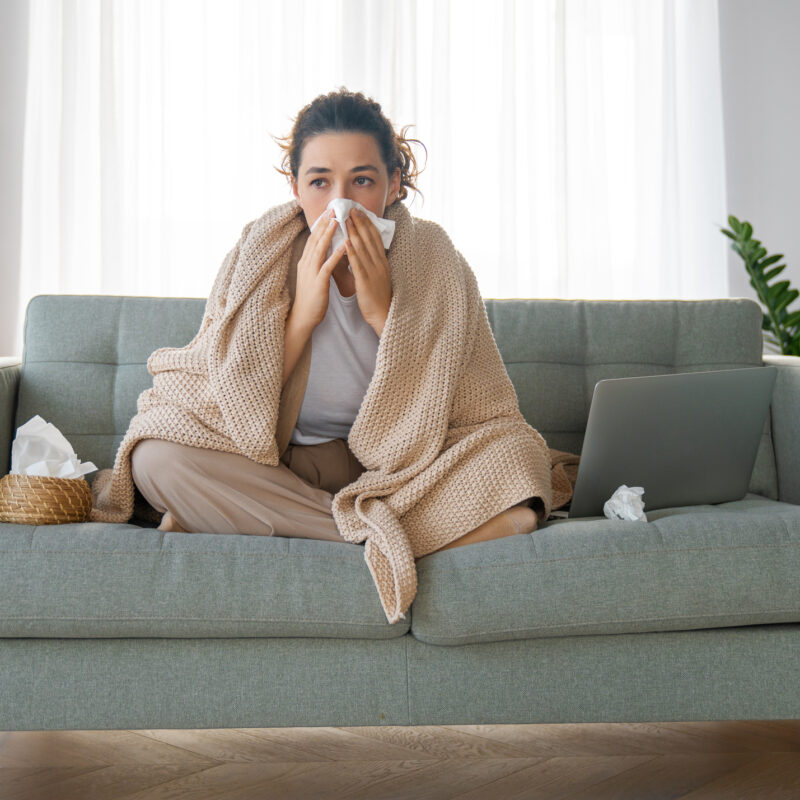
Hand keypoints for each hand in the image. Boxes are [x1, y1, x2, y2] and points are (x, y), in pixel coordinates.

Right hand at [292, 208, 346, 329]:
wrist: (303, 317)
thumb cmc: (311, 298)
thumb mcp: (313, 276)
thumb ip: (317, 262)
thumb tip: (325, 250)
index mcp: (306, 261)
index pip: (313, 238)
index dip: (320, 224)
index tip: (328, 212)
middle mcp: (306, 264)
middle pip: (315, 239)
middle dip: (324, 223)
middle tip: (333, 209)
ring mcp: (311, 272)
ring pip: (320, 249)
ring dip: (329, 234)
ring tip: (337, 221)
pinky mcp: (318, 283)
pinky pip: (327, 266)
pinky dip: (335, 255)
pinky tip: (343, 247)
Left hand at [345, 208, 392, 335]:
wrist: (383, 314)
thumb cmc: (378, 296)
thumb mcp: (377, 275)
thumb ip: (371, 262)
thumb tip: (362, 250)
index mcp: (382, 261)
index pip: (375, 238)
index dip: (367, 223)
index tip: (360, 211)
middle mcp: (379, 263)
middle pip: (369, 239)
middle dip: (360, 222)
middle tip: (351, 208)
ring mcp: (373, 271)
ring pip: (363, 248)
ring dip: (354, 232)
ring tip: (346, 219)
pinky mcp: (365, 281)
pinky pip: (358, 264)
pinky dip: (351, 251)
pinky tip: (345, 241)